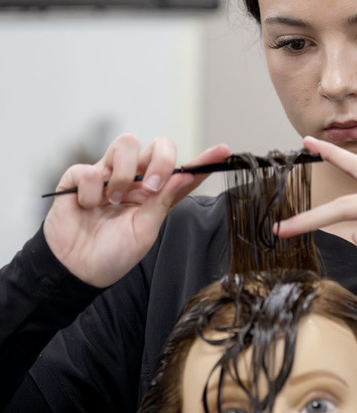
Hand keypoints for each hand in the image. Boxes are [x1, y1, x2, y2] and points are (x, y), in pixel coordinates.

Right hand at [43, 133, 230, 286]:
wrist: (78, 269)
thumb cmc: (113, 254)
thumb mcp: (145, 230)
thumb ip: (163, 201)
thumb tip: (186, 176)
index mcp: (156, 194)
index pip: (183, 172)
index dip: (203, 161)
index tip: (223, 151)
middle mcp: (135, 179)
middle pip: (157, 145)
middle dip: (160, 160)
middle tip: (151, 188)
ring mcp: (108, 175)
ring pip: (125, 143)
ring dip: (123, 174)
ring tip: (114, 201)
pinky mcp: (80, 177)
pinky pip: (90, 168)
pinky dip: (90, 191)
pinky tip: (88, 206)